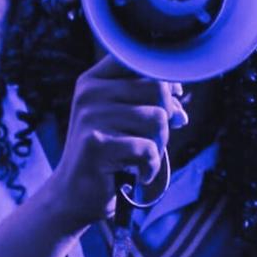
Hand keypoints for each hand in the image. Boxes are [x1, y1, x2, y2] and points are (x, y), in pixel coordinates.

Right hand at [47, 55, 186, 225]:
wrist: (75, 194)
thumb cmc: (109, 155)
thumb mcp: (129, 122)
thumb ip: (153, 106)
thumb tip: (181, 111)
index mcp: (94, 79)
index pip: (142, 62)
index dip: (166, 81)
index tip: (169, 101)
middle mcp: (89, 92)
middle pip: (158, 88)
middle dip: (166, 119)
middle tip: (154, 141)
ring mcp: (89, 117)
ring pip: (157, 117)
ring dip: (159, 144)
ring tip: (143, 158)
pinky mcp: (95, 143)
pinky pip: (147, 148)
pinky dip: (151, 166)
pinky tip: (140, 174)